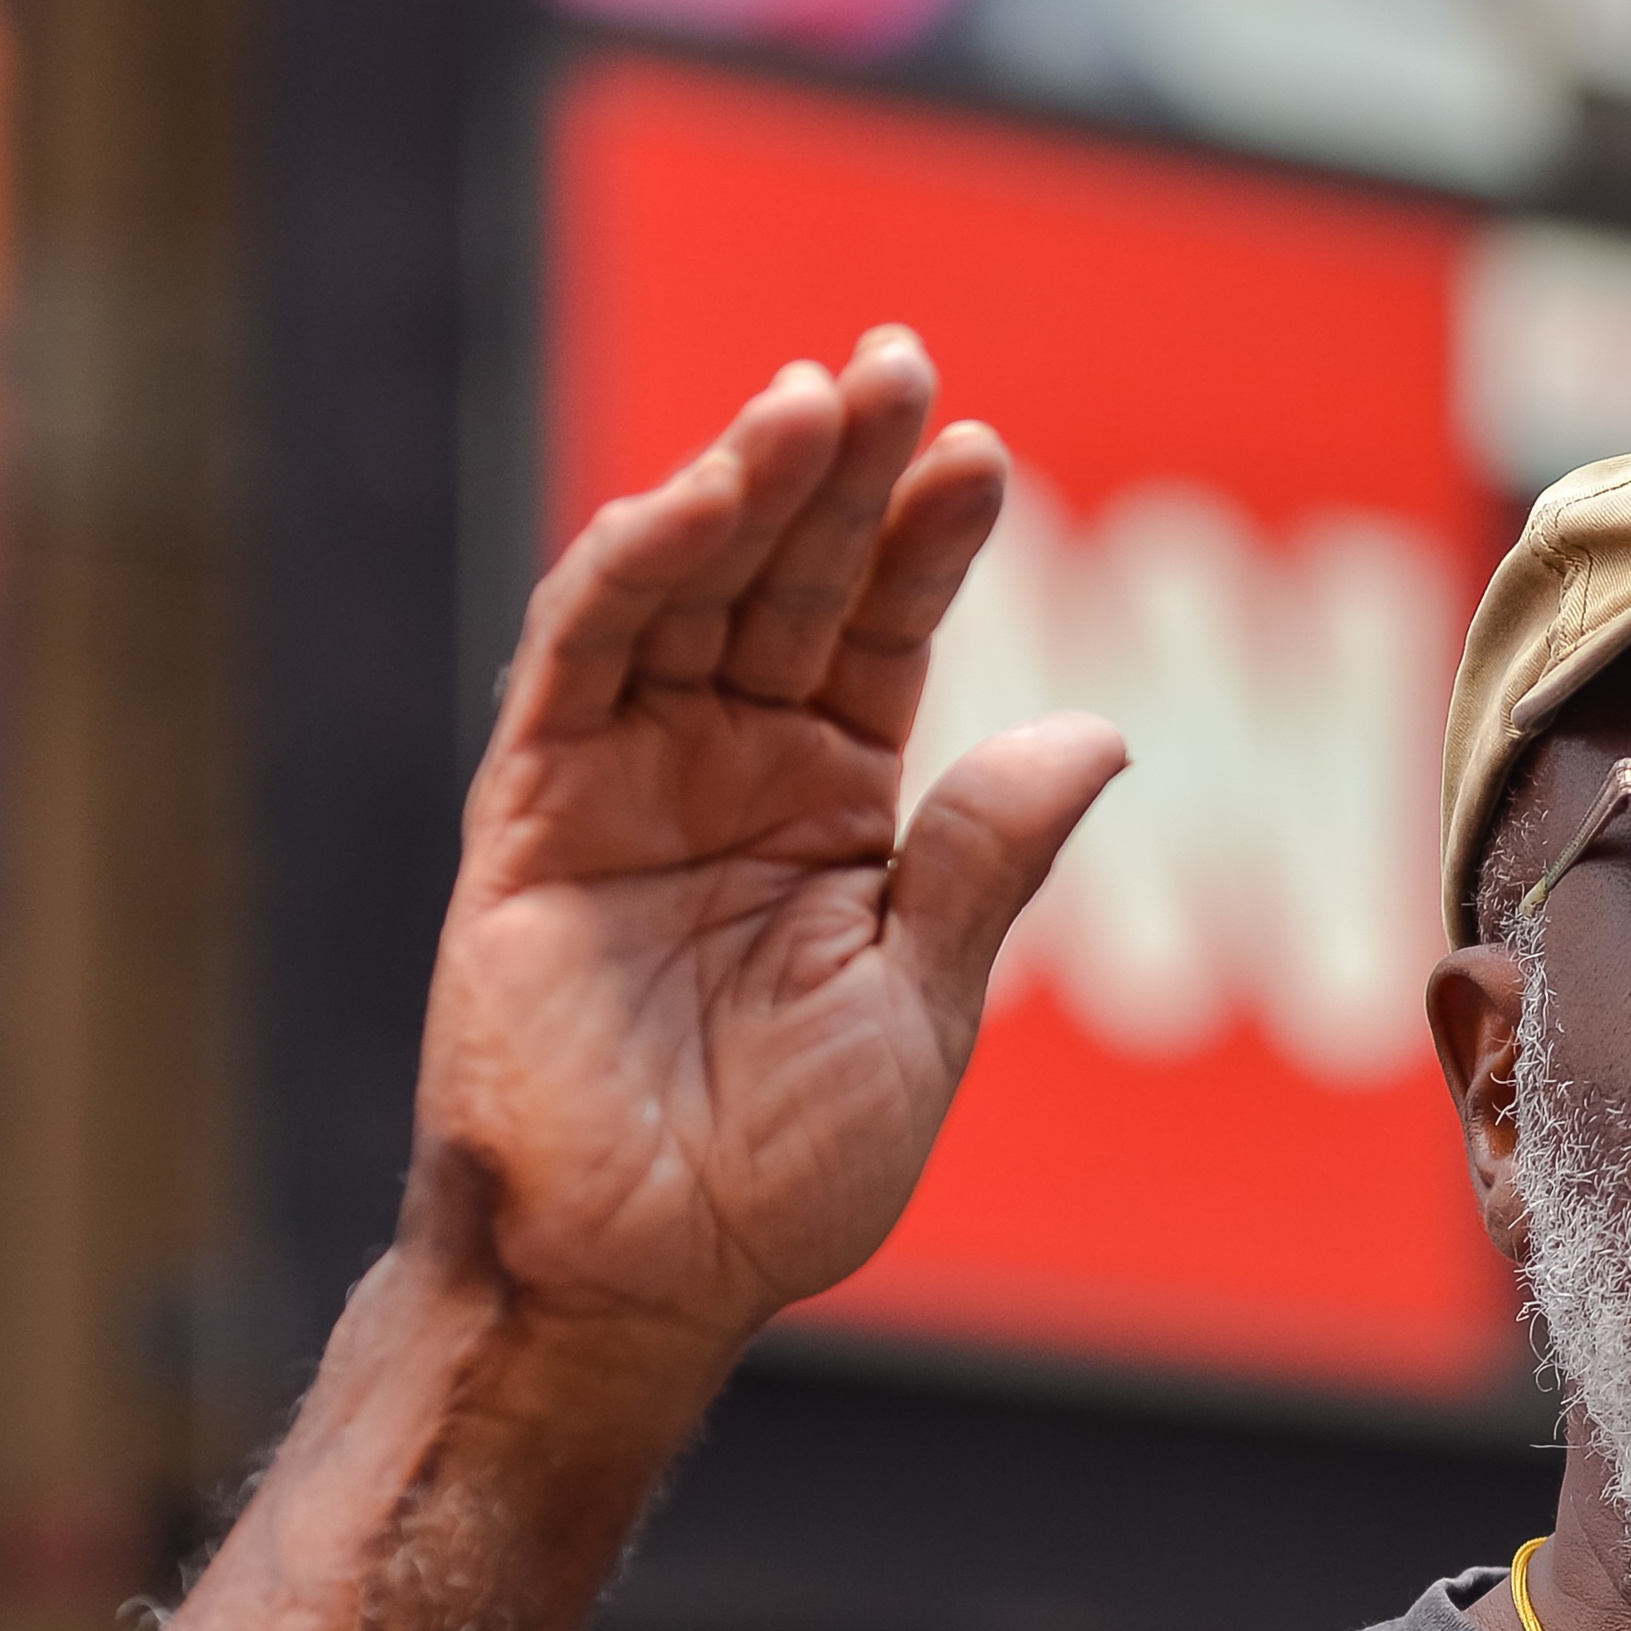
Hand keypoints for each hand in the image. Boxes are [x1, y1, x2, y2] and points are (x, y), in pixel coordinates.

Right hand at [412, 330, 1124, 1369]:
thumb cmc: (784, 1167)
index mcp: (833, 812)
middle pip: (790, 584)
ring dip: (747, 488)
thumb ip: (985, 859)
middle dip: (845, 473)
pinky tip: (703, 494)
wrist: (643, 1270)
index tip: (983, 456)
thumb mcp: (922, 1002)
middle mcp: (728, 772)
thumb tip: (1097, 729)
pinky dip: (636, 566)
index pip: (883, 636)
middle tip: (903, 361)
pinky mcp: (534, 811)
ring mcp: (626, 781)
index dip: (928, 544)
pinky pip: (581, 660)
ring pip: (688, 592)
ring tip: (821, 397)